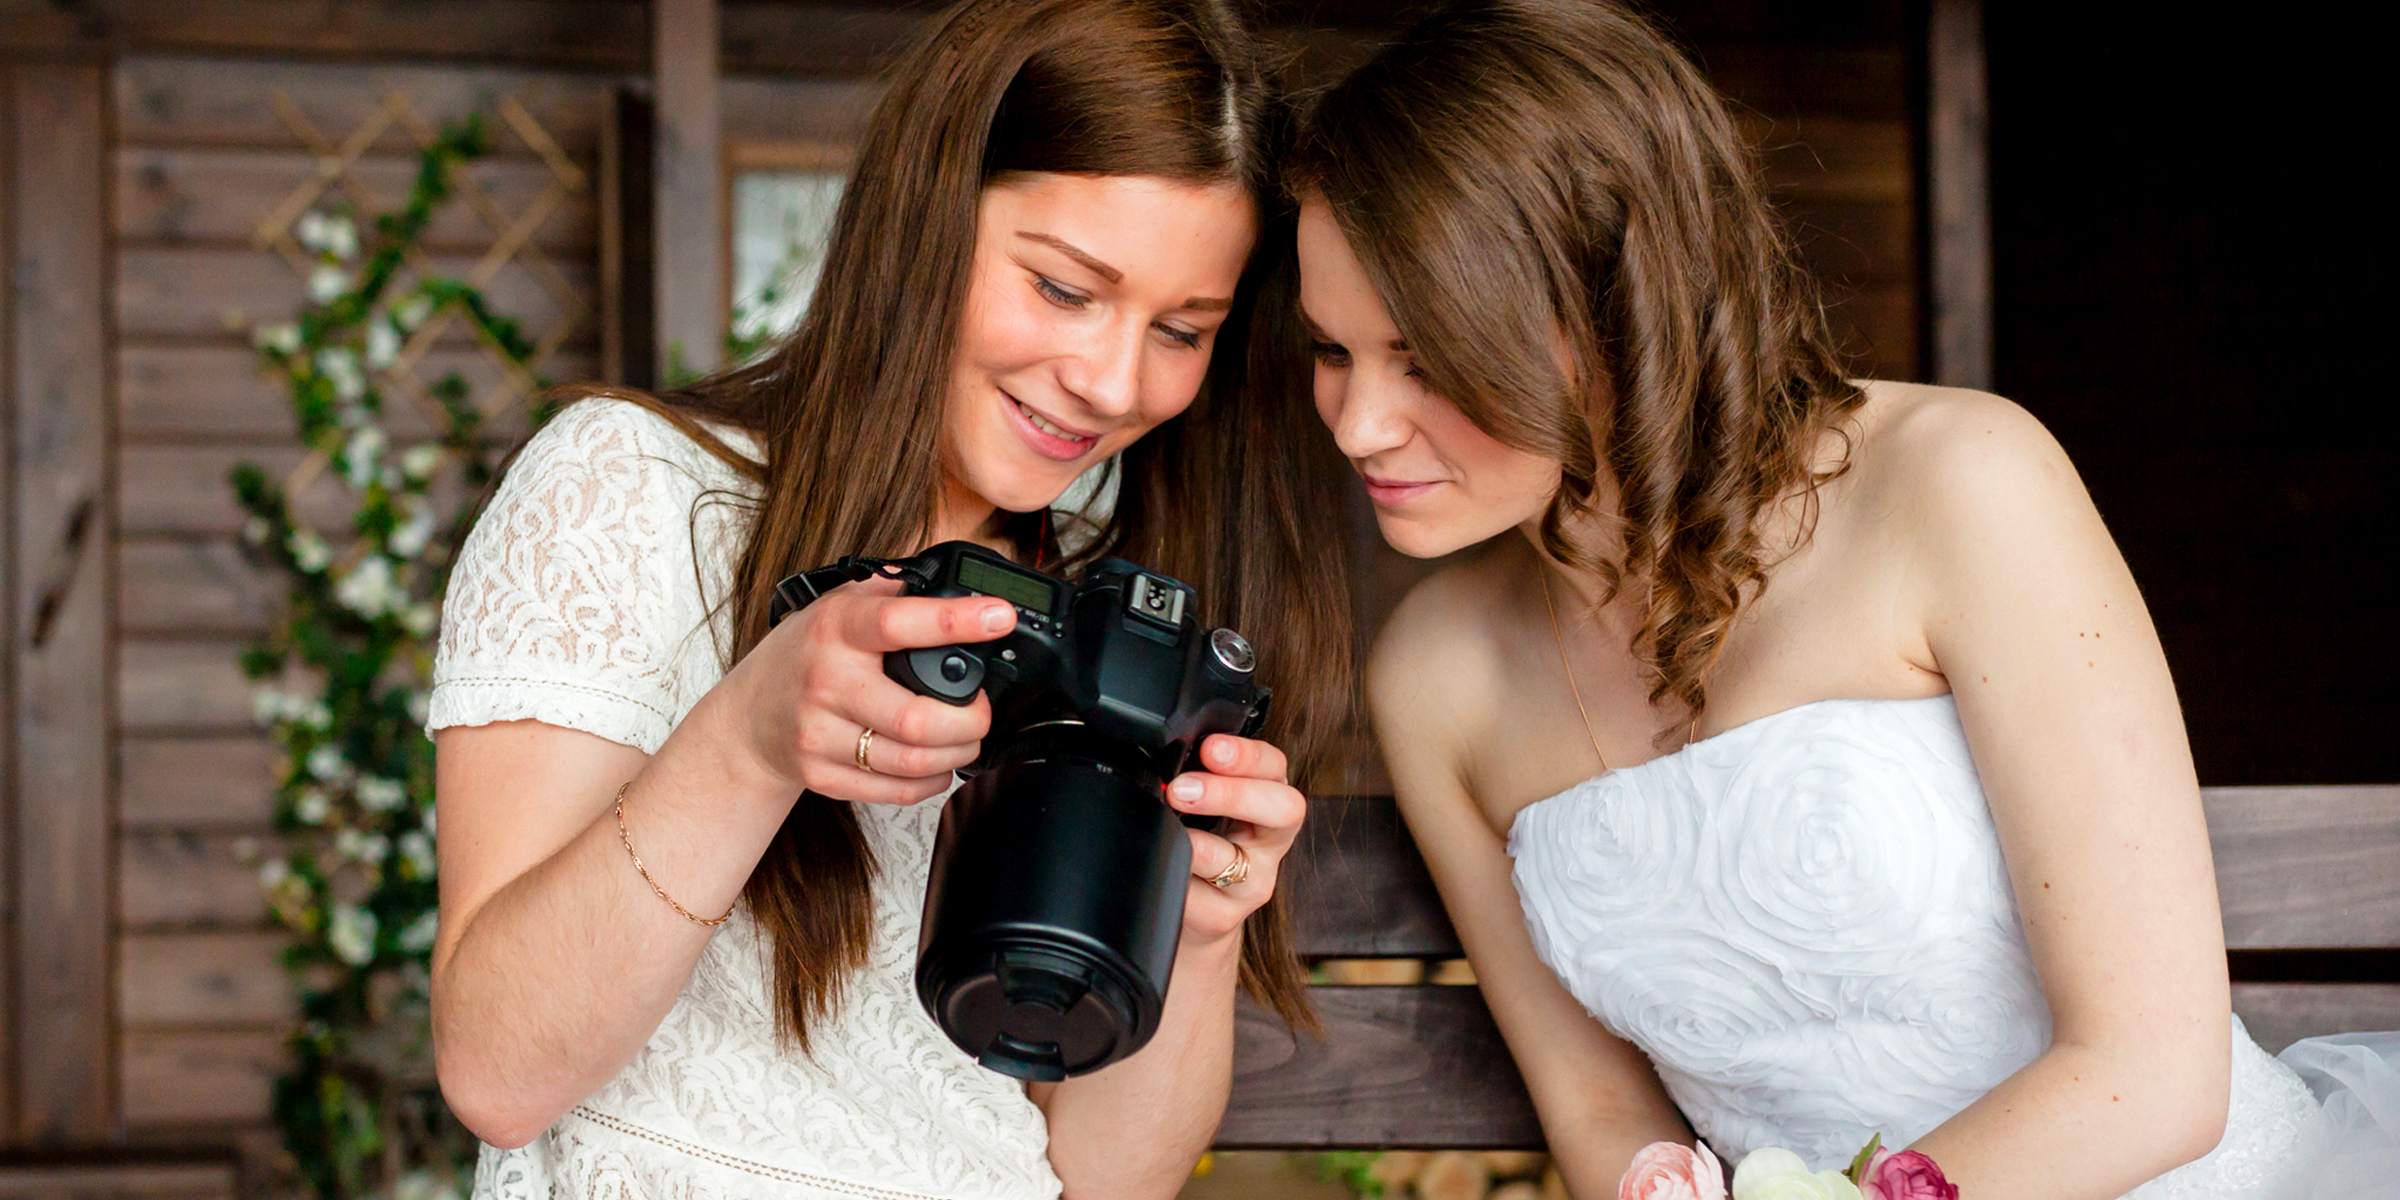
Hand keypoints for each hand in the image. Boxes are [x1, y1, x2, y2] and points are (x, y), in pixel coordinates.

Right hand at [713, 576, 1016, 804]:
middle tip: (982, 712)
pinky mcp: (821, 775)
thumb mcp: (839, 607)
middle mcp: (825, 680)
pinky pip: (896, 791)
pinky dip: (931, 781)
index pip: (898, 622)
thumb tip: (960, 583)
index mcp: (837, 627)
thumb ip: (892, 592)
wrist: (749, 717)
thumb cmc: (807, 655)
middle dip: (971, 720)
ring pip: (912, 761)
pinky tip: (937, 764)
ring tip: (966, 738)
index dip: (955, 620)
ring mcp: (819, 733)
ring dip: (958, 754)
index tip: (999, 616)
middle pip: (917, 718)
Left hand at [1165, 733, 1306, 943]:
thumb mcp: (1207, 801)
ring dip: (1201, 846)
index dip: (1246, 756)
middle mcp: (1271, 839)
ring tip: (1174, 833)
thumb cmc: (1202, 838)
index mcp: (1268, 797)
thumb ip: (1198, 775)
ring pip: (1237, 862)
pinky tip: (1165, 870)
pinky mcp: (1225, 917)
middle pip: (1283, 811)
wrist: (1197, 907)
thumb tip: (1166, 753)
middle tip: (1182, 790)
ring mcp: (1253, 881)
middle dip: (1232, 795)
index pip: (1274, 767)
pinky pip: (1200, 900)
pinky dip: (1178, 881)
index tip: (1211, 749)